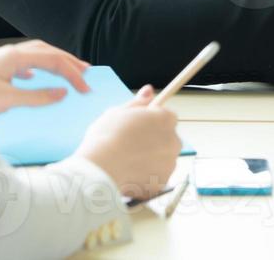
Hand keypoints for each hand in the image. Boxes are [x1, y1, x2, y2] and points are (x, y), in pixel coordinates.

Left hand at [0, 39, 89, 116]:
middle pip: (46, 52)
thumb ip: (36, 96)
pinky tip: (34, 78)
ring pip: (34, 56)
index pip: (52, 60)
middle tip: (85, 72)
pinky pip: (21, 64)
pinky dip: (35, 69)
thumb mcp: (7, 100)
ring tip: (66, 72)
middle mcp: (8, 53)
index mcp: (14, 56)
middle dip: (66, 61)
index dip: (72, 73)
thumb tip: (62, 93)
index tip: (85, 88)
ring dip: (52, 63)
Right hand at [75, 85, 182, 200]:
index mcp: (165, 119)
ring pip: (162, 160)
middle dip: (154, 141)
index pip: (167, 117)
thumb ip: (138, 103)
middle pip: (168, 139)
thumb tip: (149, 90)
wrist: (100, 170)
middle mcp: (173, 141)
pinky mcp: (162, 184)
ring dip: (151, 160)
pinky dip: (146, 178)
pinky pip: (155, 178)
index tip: (140, 127)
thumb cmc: (105, 138)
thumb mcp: (117, 112)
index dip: (152, 121)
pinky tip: (129, 176)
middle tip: (131, 146)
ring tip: (126, 162)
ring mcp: (169, 164)